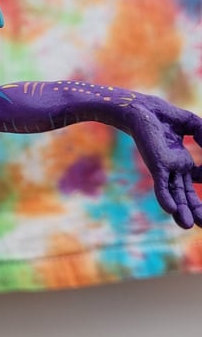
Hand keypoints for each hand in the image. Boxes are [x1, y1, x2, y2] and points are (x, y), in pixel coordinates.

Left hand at [126, 95, 201, 228]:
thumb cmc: (161, 115)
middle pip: (186, 194)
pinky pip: (162, 185)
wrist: (140, 109)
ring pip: (175, 194)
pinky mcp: (156, 165)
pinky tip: (171, 211)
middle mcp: (174, 168)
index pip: (198, 178)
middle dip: (195, 209)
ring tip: (188, 226)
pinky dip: (165, 198)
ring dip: (182, 211)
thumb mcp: (191, 124)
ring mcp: (165, 168)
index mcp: (182, 161)